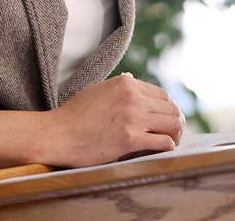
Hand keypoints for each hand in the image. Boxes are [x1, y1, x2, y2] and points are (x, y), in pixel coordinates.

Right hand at [43, 73, 182, 166]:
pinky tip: (162, 150)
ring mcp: (132, 118)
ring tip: (171, 143)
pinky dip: (167, 147)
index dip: (169, 109)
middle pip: (171, 108)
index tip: (168, 119)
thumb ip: (119, 87)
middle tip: (174, 133)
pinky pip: (163, 142)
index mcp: (126, 84)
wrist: (58, 134)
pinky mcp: (130, 139)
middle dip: (176, 122)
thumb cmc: (74, 115)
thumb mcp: (98, 90)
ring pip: (172, 124)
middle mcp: (132, 97)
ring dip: (175, 135)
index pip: (162, 94)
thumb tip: (133, 82)